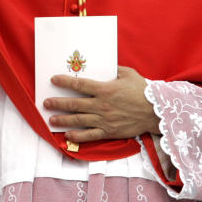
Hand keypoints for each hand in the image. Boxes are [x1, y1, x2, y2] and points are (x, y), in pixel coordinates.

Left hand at [43, 66, 159, 143]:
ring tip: (51, 119)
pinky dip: (77, 136)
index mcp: (105, 89)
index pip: (80, 85)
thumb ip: (113, 69)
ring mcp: (104, 120)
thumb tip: (102, 65)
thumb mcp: (128, 74)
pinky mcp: (109, 131)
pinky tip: (67, 135)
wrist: (155, 112)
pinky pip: (90, 135)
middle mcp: (101, 105)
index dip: (65, 82)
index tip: (54, 80)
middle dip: (58, 103)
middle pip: (74, 104)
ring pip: (78, 120)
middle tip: (46, 103)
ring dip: (62, 120)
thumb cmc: (143, 90)